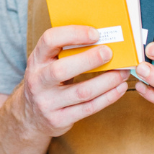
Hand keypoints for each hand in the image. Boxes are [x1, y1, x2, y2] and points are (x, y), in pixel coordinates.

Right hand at [16, 25, 130, 138]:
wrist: (30, 116)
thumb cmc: (46, 82)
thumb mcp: (47, 63)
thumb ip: (66, 52)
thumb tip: (102, 38)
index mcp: (36, 60)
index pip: (49, 40)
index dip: (73, 34)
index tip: (95, 33)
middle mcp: (38, 81)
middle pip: (62, 69)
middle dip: (90, 60)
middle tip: (110, 53)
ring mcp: (47, 103)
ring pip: (82, 92)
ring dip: (107, 81)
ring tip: (123, 72)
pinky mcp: (59, 119)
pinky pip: (88, 108)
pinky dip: (108, 97)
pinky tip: (119, 88)